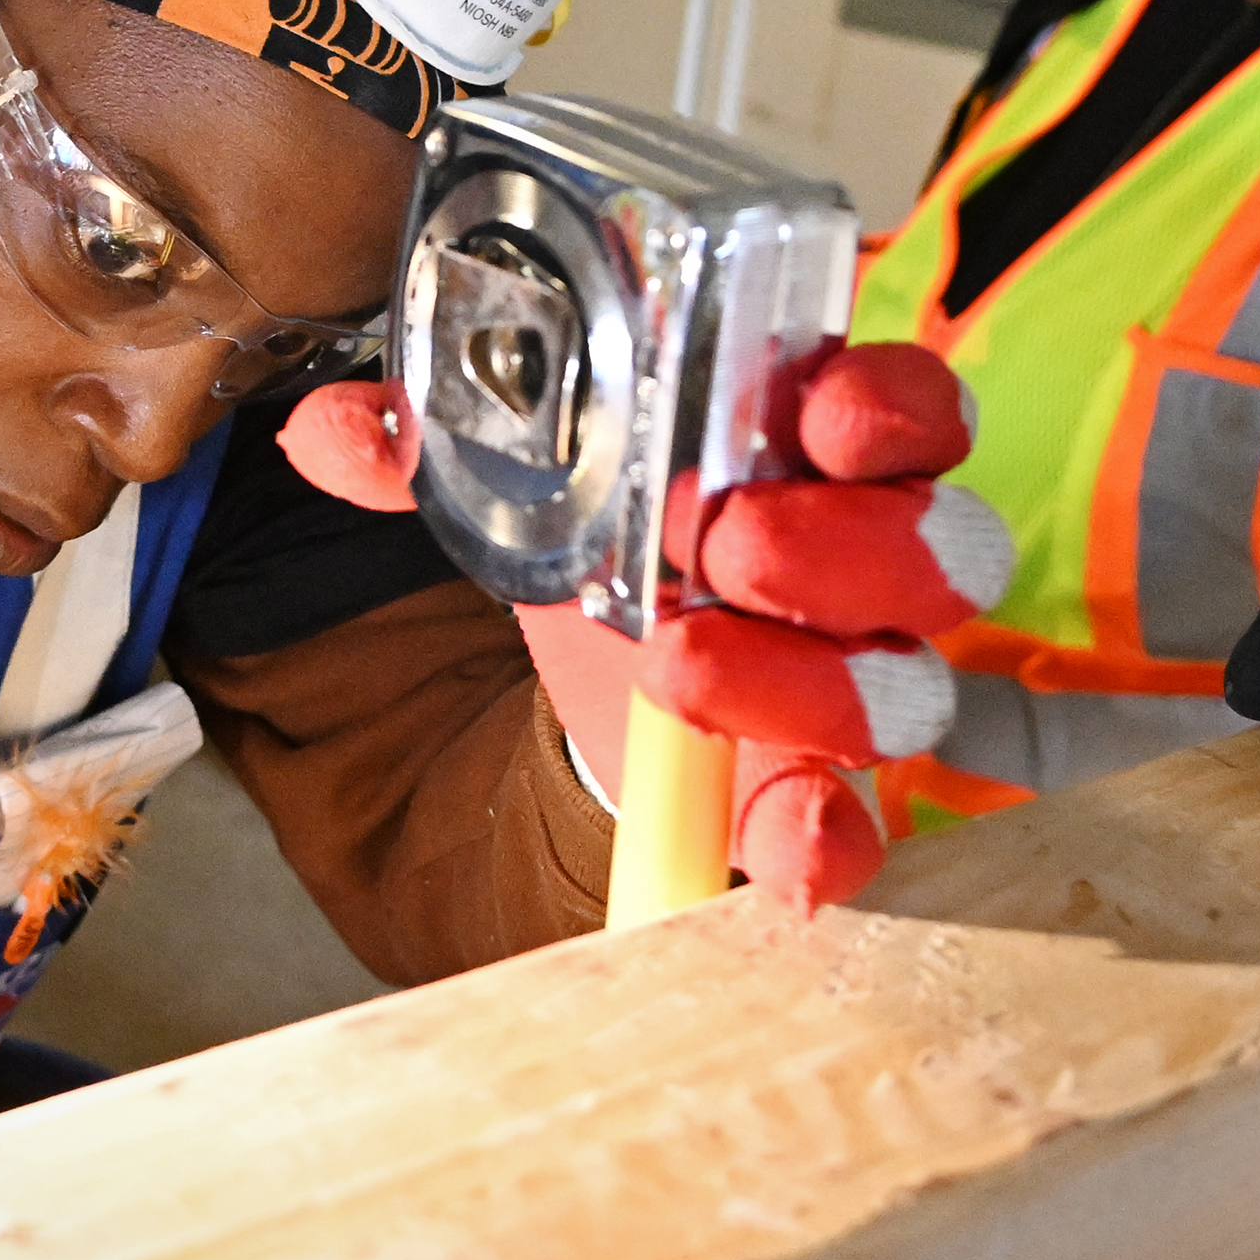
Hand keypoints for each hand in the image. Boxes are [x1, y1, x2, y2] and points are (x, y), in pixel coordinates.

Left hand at [282, 346, 1012, 911]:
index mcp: (816, 449)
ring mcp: (855, 678)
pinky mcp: (808, 783)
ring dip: (811, 677)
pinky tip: (797, 852)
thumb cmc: (611, 520)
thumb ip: (433, 442)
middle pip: (930, 553)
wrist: (612, 637)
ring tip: (684, 660)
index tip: (824, 415)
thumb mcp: (524, 466)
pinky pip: (854, 824)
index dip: (889, 408)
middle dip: (840, 547)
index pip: (909, 411)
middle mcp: (870, 562)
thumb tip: (329, 429)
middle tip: (727, 542)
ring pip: (904, 683)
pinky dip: (827, 842)